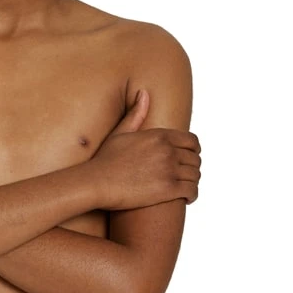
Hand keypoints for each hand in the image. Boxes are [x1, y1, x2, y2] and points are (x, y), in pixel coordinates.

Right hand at [87, 88, 200, 209]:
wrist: (96, 182)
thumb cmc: (105, 160)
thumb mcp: (120, 133)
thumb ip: (136, 114)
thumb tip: (143, 93)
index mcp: (160, 136)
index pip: (192, 141)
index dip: (194, 151)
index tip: (190, 158)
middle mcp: (168, 150)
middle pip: (195, 158)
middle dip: (193, 167)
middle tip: (186, 176)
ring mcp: (169, 169)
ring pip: (196, 175)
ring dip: (193, 182)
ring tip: (186, 188)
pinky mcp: (168, 189)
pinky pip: (192, 190)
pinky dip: (192, 195)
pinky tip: (186, 198)